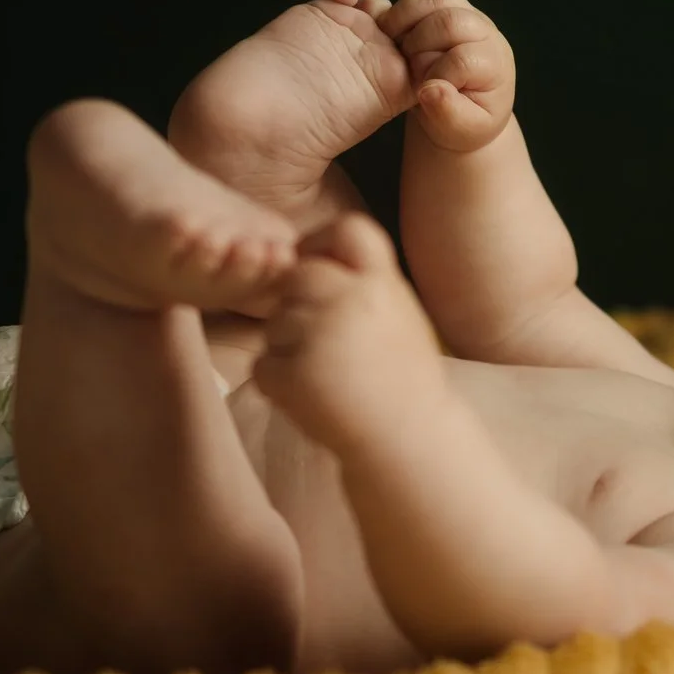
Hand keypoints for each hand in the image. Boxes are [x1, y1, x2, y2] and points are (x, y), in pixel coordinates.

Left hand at [254, 213, 447, 452]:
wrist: (410, 443)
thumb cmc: (404, 383)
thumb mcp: (400, 315)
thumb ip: (363, 284)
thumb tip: (305, 260)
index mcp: (383, 283)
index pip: (346, 230)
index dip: (320, 243)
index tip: (314, 265)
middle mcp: (352, 299)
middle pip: (297, 276)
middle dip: (298, 306)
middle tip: (322, 346)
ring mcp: (320, 334)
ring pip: (275, 324)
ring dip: (288, 350)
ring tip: (329, 380)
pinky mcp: (295, 373)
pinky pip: (263, 366)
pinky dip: (278, 386)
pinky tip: (313, 400)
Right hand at [375, 0, 514, 152]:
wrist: (463, 106)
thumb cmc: (465, 119)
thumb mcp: (462, 130)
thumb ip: (450, 114)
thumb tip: (429, 90)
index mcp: (494, 64)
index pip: (462, 60)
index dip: (435, 76)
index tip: (424, 92)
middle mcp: (485, 33)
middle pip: (450, 21)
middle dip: (419, 46)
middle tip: (408, 68)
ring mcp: (465, 14)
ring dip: (405, 20)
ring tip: (393, 44)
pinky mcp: (443, 7)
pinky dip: (399, 12)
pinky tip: (391, 37)